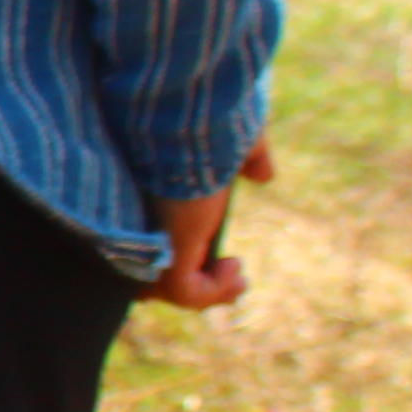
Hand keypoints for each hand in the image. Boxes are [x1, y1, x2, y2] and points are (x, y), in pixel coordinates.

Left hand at [147, 136, 276, 311]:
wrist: (184, 117)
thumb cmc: (205, 121)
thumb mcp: (233, 141)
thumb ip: (249, 157)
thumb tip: (263, 176)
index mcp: (157, 204)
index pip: (158, 245)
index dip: (187, 259)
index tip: (227, 260)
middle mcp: (149, 225)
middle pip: (154, 274)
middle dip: (194, 285)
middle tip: (230, 276)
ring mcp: (157, 241)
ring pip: (169, 289)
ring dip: (211, 292)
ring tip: (237, 277)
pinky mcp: (169, 252)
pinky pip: (186, 294)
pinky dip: (214, 292)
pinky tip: (236, 268)